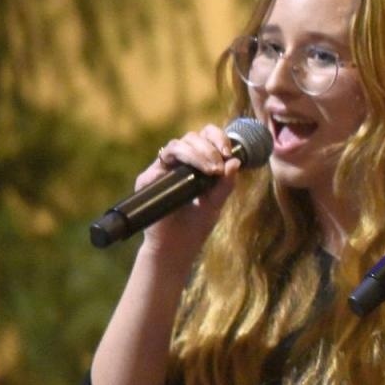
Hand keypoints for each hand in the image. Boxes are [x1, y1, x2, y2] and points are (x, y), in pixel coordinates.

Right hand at [137, 124, 242, 262]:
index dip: (218, 138)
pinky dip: (179, 161)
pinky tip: (190, 174)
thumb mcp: (216, 203)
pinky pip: (161, 160)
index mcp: (198, 163)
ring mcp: (163, 169)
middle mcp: (179, 162)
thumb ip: (226, 184)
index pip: (206, 138)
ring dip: (197, 153)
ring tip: (211, 170)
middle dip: (210, 148)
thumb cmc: (196, 225)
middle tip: (219, 168)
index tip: (230, 153)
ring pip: (177, 144)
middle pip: (192, 137)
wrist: (176, 246)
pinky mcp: (149, 178)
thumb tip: (236, 162)